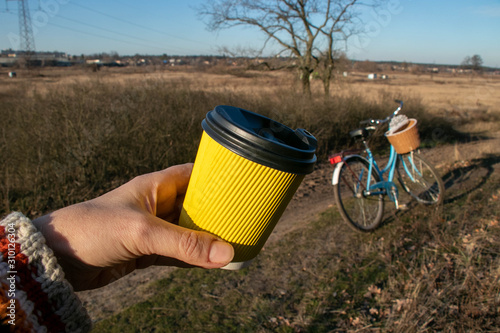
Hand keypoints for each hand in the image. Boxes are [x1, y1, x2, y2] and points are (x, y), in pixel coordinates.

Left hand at [33, 163, 233, 290]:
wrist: (56, 258)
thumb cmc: (93, 229)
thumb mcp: (142, 232)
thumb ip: (183, 244)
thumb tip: (226, 254)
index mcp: (156, 186)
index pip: (195, 174)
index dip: (218, 178)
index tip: (243, 185)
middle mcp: (157, 204)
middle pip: (198, 205)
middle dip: (219, 213)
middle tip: (247, 220)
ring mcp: (153, 229)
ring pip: (190, 231)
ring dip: (209, 238)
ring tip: (237, 243)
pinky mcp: (147, 252)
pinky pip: (179, 253)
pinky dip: (195, 258)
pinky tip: (212, 263)